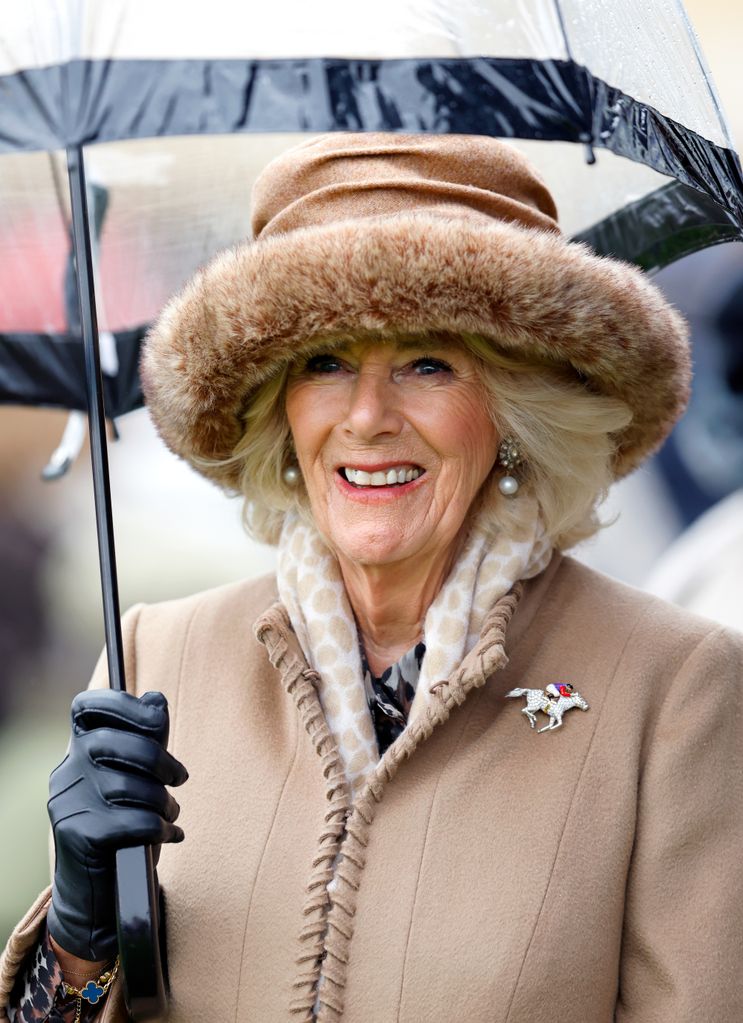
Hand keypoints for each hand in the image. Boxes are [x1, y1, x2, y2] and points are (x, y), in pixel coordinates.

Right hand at [47, 690, 187, 960]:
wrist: (95, 898)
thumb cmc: (120, 830)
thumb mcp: (131, 781)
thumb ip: (142, 742)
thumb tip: (156, 699)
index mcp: (76, 751)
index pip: (86, 707)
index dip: (123, 703)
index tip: (155, 719)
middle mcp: (66, 772)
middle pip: (118, 742)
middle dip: (160, 760)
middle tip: (180, 778)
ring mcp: (68, 804)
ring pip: (129, 785)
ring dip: (164, 801)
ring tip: (171, 815)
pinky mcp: (79, 836)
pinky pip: (133, 821)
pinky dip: (160, 827)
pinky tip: (169, 835)